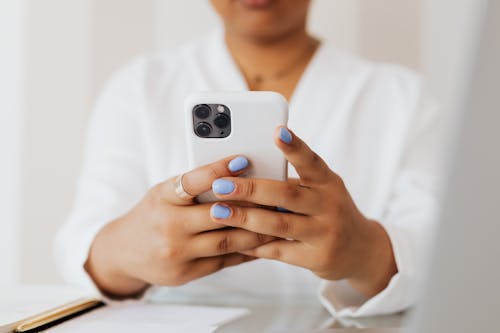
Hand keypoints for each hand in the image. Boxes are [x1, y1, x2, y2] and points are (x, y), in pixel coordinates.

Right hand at [85, 156, 272, 297]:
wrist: (123, 252)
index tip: (243, 160)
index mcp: (162, 198)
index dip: (218, 170)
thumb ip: (193, 187)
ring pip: (227, 241)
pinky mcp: (185, 274)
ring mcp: (176, 253)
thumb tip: (236, 176)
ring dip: (257, 231)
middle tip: (276, 197)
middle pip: (218, 214)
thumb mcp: (163, 193)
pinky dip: (246, 251)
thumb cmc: (152, 214)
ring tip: (278, 220)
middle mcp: (168, 226)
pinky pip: (224, 261)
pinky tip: (263, 243)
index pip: (192, 181)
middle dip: (251, 206)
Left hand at [209, 127, 397, 296]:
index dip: (294, 147)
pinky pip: (279, 250)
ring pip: (279, 224)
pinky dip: (254, 244)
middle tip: (220, 184)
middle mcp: (330, 205)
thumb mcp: (321, 191)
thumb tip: (244, 173)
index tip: (277, 132)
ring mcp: (325, 233)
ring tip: (218, 212)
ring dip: (245, 217)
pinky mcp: (317, 258)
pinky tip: (234, 239)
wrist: (362, 251)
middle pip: (287, 194)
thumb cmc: (329, 212)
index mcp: (328, 182)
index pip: (311, 161)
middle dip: (250, 188)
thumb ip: (291, 183)